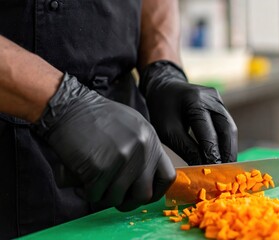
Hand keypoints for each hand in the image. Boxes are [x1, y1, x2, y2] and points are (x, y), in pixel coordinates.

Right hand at [33, 73, 175, 211]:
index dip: (155, 192)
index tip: (141, 194)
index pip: (167, 177)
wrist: (69, 107)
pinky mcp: (100, 166)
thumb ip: (143, 150)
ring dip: (103, 196)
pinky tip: (83, 179)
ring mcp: (122, 157)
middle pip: (144, 195)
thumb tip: (145, 180)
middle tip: (114, 195)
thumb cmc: (97, 118)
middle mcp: (141, 149)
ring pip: (117, 198)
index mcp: (151, 140)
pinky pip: (96, 195)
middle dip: (128, 201)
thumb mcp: (132, 127)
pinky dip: (87, 192)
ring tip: (95, 183)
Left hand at [140, 61, 237, 164]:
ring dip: (229, 149)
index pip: (209, 132)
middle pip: (227, 129)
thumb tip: (202, 168)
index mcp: (195, 101)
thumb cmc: (161, 109)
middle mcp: (212, 98)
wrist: (164, 87)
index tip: (214, 171)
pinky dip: (226, 142)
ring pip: (230, 128)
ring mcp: (219, 100)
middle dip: (227, 153)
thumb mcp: (168, 131)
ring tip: (226, 168)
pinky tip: (223, 156)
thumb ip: (186, 148)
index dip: (213, 154)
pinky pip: (227, 126)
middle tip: (226, 173)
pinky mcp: (221, 104)